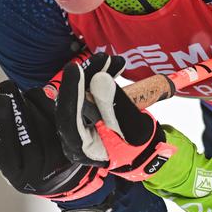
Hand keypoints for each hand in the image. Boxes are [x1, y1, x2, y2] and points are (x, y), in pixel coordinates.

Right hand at [0, 80, 105, 200]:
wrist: (56, 172)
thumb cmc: (20, 155)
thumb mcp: (2, 148)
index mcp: (16, 177)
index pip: (4, 151)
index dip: (0, 122)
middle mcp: (39, 175)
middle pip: (27, 137)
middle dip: (16, 107)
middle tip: (6, 86)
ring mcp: (59, 164)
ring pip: (45, 126)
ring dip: (31, 103)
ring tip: (18, 92)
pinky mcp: (73, 149)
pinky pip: (60, 120)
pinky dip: (46, 103)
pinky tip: (34, 94)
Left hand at [55, 54, 176, 181]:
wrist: (143, 151)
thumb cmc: (139, 147)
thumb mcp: (134, 130)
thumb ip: (115, 106)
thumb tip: (99, 79)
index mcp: (82, 149)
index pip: (68, 120)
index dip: (71, 93)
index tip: (75, 69)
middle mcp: (74, 137)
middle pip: (72, 103)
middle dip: (86, 77)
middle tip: (101, 59)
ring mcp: (78, 124)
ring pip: (79, 94)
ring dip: (94, 73)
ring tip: (112, 60)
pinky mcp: (85, 112)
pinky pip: (88, 92)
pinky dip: (99, 77)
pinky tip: (113, 65)